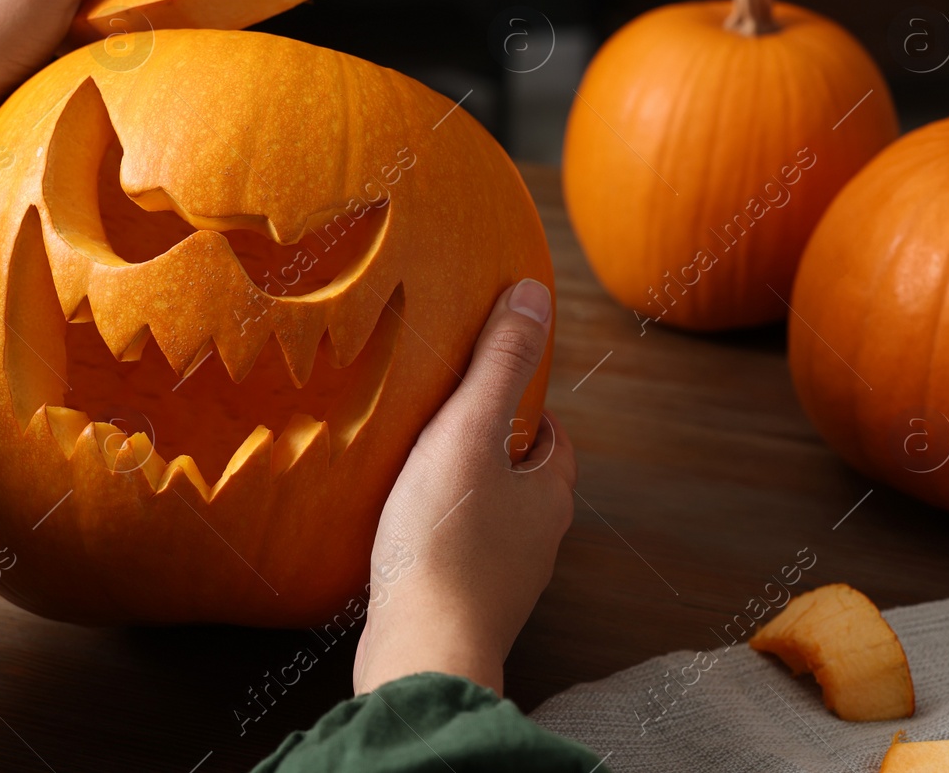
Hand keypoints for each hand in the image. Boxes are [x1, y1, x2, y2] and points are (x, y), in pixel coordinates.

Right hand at [352, 279, 574, 696]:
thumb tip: (534, 296)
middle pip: (520, 476)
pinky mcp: (463, 607)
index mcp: (549, 493)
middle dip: (487, 448)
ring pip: (488, 518)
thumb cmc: (445, 541)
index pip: (551, 433)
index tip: (484, 385)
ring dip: (458, 493)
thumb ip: (499, 365)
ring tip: (410, 470)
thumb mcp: (469, 433)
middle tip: (440, 421)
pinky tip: (396, 530)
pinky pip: (456, 555)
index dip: (522, 403)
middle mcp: (536, 539)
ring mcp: (501, 579)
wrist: (421, 652)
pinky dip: (435, 535)